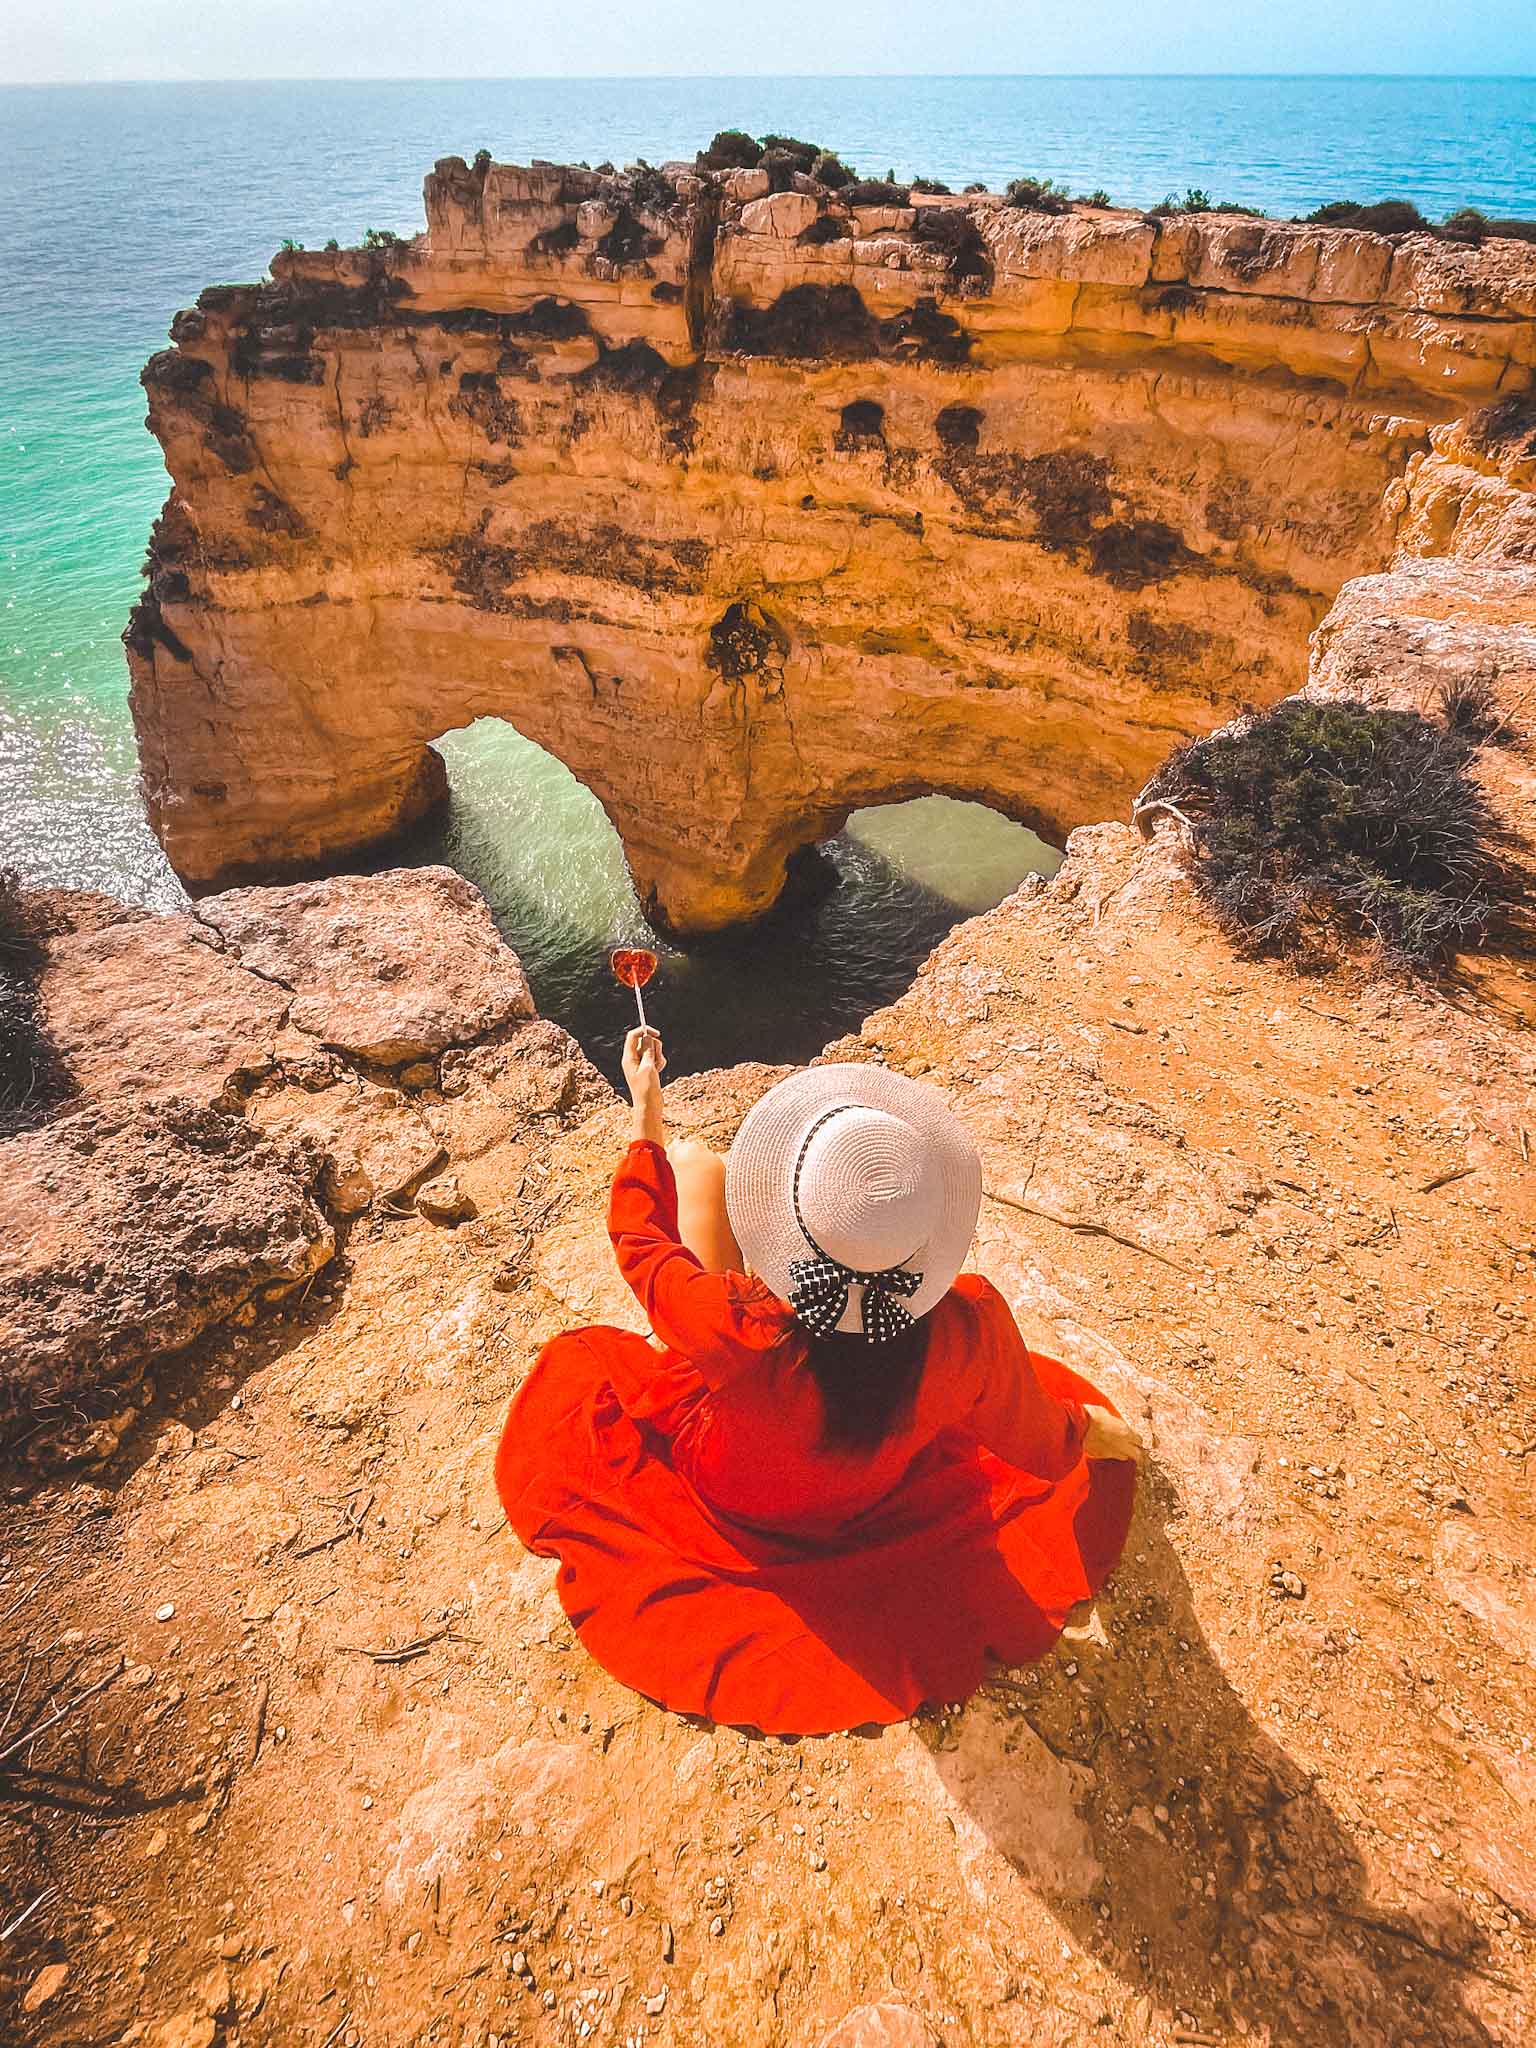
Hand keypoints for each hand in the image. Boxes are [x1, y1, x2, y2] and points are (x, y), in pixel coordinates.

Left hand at [622, 1026, 664, 1143]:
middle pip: (645, 1041)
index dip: (644, 1031)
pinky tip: (659, 1071)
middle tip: (654, 1060)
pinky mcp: (648, 1068)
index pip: (633, 1036)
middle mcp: (633, 1059)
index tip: (657, 1033)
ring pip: (652, 1049)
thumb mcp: (648, 1067)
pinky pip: (656, 1058)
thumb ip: (648, 1050)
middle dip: (654, 1047)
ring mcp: (641, 1063)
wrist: (649, 1106)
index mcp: (628, 1058)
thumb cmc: (646, 1089)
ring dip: (658, 1055)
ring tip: (657, 1068)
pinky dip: (660, 1062)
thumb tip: (648, 1036)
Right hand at [1082, 1403, 1142, 1464]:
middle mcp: (1122, 1444)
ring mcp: (1112, 1452)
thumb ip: (1114, 1421)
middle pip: (1137, 1454)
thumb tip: (1115, 1422)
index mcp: (1125, 1431)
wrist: (1077, 1426)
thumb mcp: (1106, 1413)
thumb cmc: (1091, 1416)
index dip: (1137, 1439)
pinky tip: (1107, 1448)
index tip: (1134, 1437)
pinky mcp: (1101, 1456)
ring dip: (1124, 1453)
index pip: (1139, 1440)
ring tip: (1119, 1447)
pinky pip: (1111, 1457)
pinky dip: (1112, 1454)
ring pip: (1125, 1457)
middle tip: (1131, 1446)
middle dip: (1135, 1450)